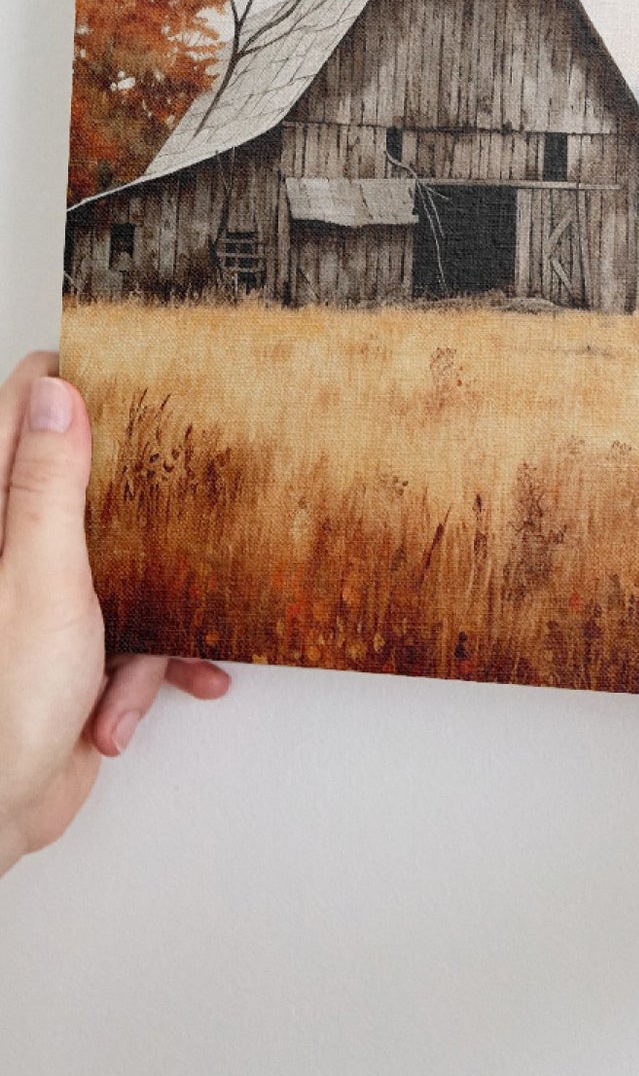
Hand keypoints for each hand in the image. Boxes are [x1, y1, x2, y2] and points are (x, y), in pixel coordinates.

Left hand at [0, 352, 228, 875]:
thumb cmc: (1, 707)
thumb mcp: (40, 579)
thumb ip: (49, 486)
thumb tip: (57, 395)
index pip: (20, 412)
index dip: (72, 385)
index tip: (131, 368)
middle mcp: (13, 551)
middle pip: (85, 483)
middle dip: (143, 503)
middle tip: (182, 486)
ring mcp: (43, 600)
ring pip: (125, 562)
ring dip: (154, 611)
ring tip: (151, 650)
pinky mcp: (73, 648)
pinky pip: (134, 631)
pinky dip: (147, 667)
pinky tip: (133, 701)